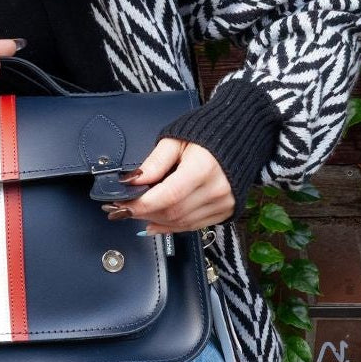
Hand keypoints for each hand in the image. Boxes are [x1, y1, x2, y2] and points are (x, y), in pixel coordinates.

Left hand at [103, 137, 233, 233]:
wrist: (238, 136)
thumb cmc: (205, 135)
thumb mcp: (174, 140)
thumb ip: (154, 163)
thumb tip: (132, 181)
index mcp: (203, 167)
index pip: (168, 196)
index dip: (142, 204)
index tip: (122, 204)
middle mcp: (216, 189)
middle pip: (173, 212)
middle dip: (144, 213)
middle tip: (125, 208)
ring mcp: (223, 202)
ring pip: (182, 222)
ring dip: (156, 220)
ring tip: (139, 213)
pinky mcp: (226, 210)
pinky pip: (194, 226)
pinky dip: (172, 226)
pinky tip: (156, 222)